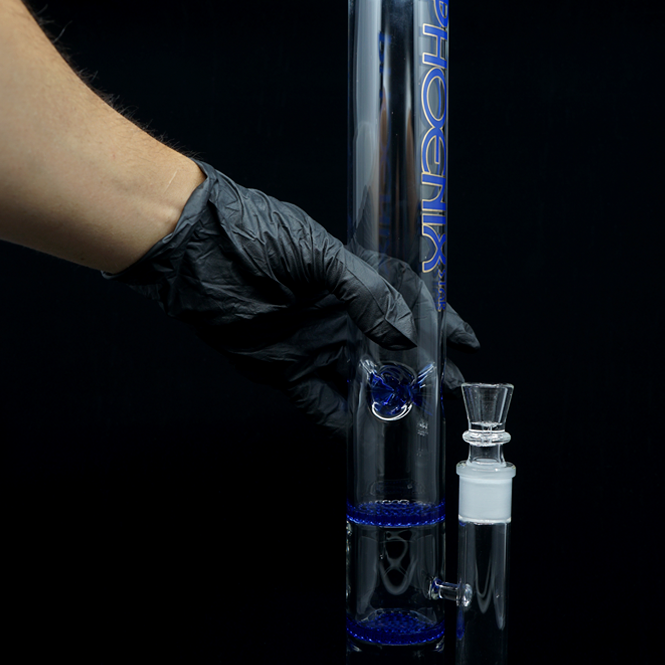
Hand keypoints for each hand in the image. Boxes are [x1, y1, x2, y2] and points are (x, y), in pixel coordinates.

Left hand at [104, 161, 478, 434]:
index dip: (438, 322)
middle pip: (390, 350)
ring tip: (418, 415)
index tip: (467, 341)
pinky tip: (364, 432)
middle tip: (448, 388)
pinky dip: (341, 420)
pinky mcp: (284, 369)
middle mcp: (338, 315)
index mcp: (352, 279)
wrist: (197, 248)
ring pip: (362, 380)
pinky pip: (319, 403)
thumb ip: (364, 292)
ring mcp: (313, 344)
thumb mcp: (319, 253)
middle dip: (421, 369)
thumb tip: (403, 334)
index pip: (407, 305)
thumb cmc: (256, 233)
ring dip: (389, 398)